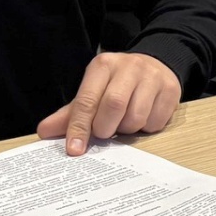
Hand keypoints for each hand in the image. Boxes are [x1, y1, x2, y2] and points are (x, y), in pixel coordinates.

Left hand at [36, 52, 180, 155]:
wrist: (155, 64)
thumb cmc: (117, 84)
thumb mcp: (93, 91)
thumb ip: (71, 113)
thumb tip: (44, 131)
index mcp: (103, 66)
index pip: (87, 100)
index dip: (79, 127)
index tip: (74, 150)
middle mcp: (128, 67)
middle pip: (113, 105)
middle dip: (106, 128)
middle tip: (105, 132)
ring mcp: (152, 76)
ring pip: (136, 116)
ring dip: (127, 130)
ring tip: (124, 122)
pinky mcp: (171, 89)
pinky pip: (156, 122)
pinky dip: (146, 128)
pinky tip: (144, 117)